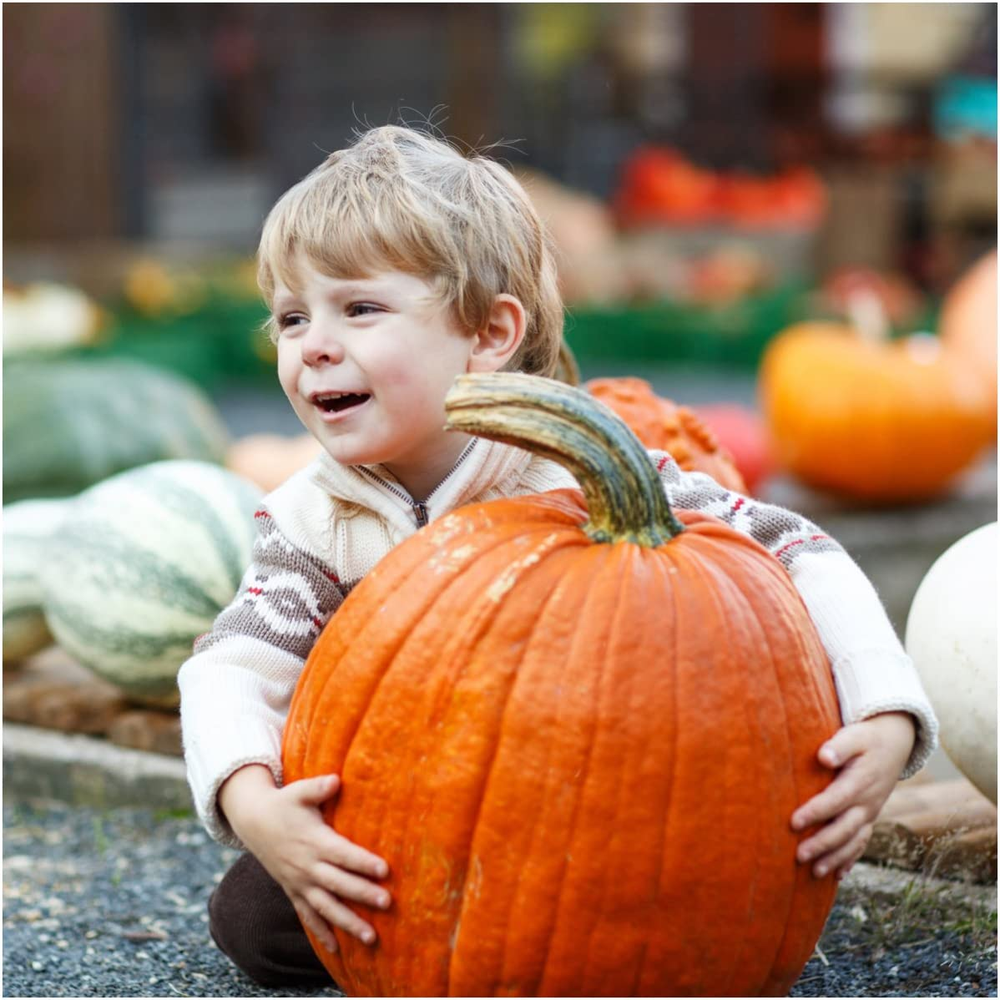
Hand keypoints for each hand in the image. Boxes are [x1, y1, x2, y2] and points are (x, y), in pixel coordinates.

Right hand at [219, 764, 389, 952]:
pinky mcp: (293, 891)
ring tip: (371, 937)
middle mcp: (308, 866)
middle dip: (362, 895)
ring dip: (348, 923)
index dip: (363, 862)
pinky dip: (321, 933)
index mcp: (315, 841)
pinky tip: (337, 950)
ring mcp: (299, 882)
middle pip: (339, 884)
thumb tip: (335, 780)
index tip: (385, 870)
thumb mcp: (299, 791)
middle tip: (387, 903)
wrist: (253, 822)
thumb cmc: (285, 803)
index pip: (343, 854)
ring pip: (326, 907)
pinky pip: (307, 916)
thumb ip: (318, 787)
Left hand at [790, 712, 915, 879]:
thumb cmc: (866, 738)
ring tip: (815, 873)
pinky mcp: (870, 817)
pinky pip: (862, 842)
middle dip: (822, 844)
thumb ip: (839, 746)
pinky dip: (850, 859)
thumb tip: (823, 757)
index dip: (815, 812)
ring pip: (854, 841)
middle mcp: (867, 803)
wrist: (894, 744)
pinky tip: (837, 876)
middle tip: (799, 856)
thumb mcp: (854, 736)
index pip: (835, 801)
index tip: (793, 822)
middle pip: (844, 828)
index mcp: (860, 782)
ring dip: (835, 858)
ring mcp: (870, 813)